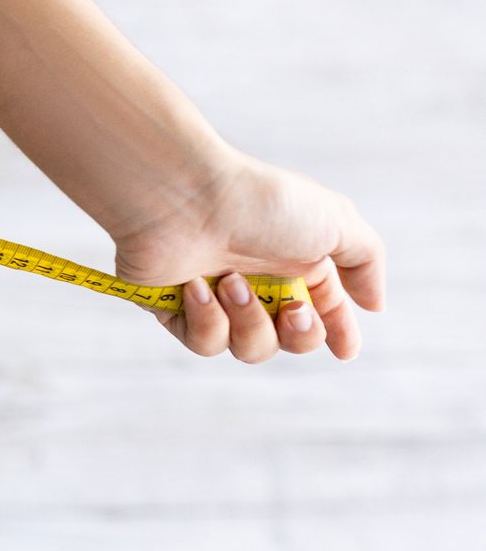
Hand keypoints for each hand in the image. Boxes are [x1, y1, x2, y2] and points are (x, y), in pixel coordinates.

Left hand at [114, 153, 384, 361]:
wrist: (185, 198)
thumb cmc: (260, 203)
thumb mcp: (335, 221)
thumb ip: (365, 260)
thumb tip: (375, 305)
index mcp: (296, 261)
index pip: (325, 309)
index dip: (337, 334)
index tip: (346, 352)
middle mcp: (258, 280)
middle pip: (291, 340)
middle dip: (300, 334)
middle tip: (292, 310)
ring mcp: (216, 297)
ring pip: (249, 349)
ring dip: (248, 322)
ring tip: (231, 282)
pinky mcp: (175, 308)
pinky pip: (203, 342)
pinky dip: (206, 319)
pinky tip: (195, 287)